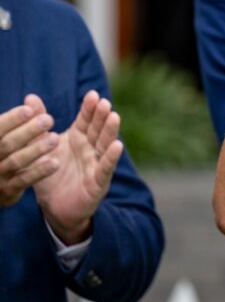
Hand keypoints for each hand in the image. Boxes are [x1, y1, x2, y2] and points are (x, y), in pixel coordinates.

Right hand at [0, 95, 58, 206]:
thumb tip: (32, 98)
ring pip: (16, 161)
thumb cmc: (3, 153)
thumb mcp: (8, 135)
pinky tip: (55, 163)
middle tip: (48, 120)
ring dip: (36, 150)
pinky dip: (38, 172)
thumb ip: (20, 119)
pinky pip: (23, 181)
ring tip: (55, 139)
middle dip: (28, 131)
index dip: (11, 119)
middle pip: (6, 144)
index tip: (29, 110)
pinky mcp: (8, 191)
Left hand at [33, 90, 123, 244]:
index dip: (89, 109)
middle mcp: (90, 149)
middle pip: (97, 129)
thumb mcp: (41, 148)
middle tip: (103, 102)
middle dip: (101, 116)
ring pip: (105, 145)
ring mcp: (96, 164)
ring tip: (114, 117)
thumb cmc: (51, 175)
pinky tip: (117, 146)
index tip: (92, 95)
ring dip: (110, 131)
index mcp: (78, 139)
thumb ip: (39, 124)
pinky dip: (111, 157)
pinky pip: (105, 168)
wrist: (54, 207)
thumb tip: (30, 97)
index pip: (85, 120)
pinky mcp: (98, 182)